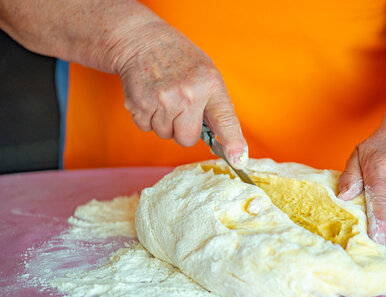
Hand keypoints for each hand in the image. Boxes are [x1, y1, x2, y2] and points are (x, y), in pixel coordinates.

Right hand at [112, 21, 247, 167]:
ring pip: (165, 135)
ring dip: (164, 122)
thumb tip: (224, 141)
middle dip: (183, 130)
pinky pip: (146, 128)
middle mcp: (187, 94)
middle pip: (187, 139)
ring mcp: (162, 100)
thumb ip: (215, 105)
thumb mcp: (207, 73)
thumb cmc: (178, 59)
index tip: (239, 160)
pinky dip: (147, 117)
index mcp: (209, 84)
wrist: (141, 41)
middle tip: (180, 108)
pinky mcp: (140, 104)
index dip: (233, 143)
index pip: (225, 120)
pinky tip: (150, 97)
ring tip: (163, 97)